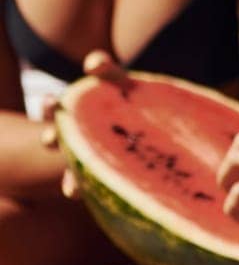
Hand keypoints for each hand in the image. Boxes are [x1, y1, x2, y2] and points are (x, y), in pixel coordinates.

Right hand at [43, 51, 127, 198]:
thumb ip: (107, 69)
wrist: (163, 122)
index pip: (56, 109)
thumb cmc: (133, 98)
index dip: (50, 106)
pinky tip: (99, 202)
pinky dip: (98, 194)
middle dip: (54, 138)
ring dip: (72, 180)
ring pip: (78, 170)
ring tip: (71, 189)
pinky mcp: (115, 175)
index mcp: (77, 113)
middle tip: (51, 138)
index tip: (49, 100)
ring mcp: (96, 157)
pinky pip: (103, 188)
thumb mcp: (121, 81)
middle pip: (60, 139)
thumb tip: (92, 61)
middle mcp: (80, 137)